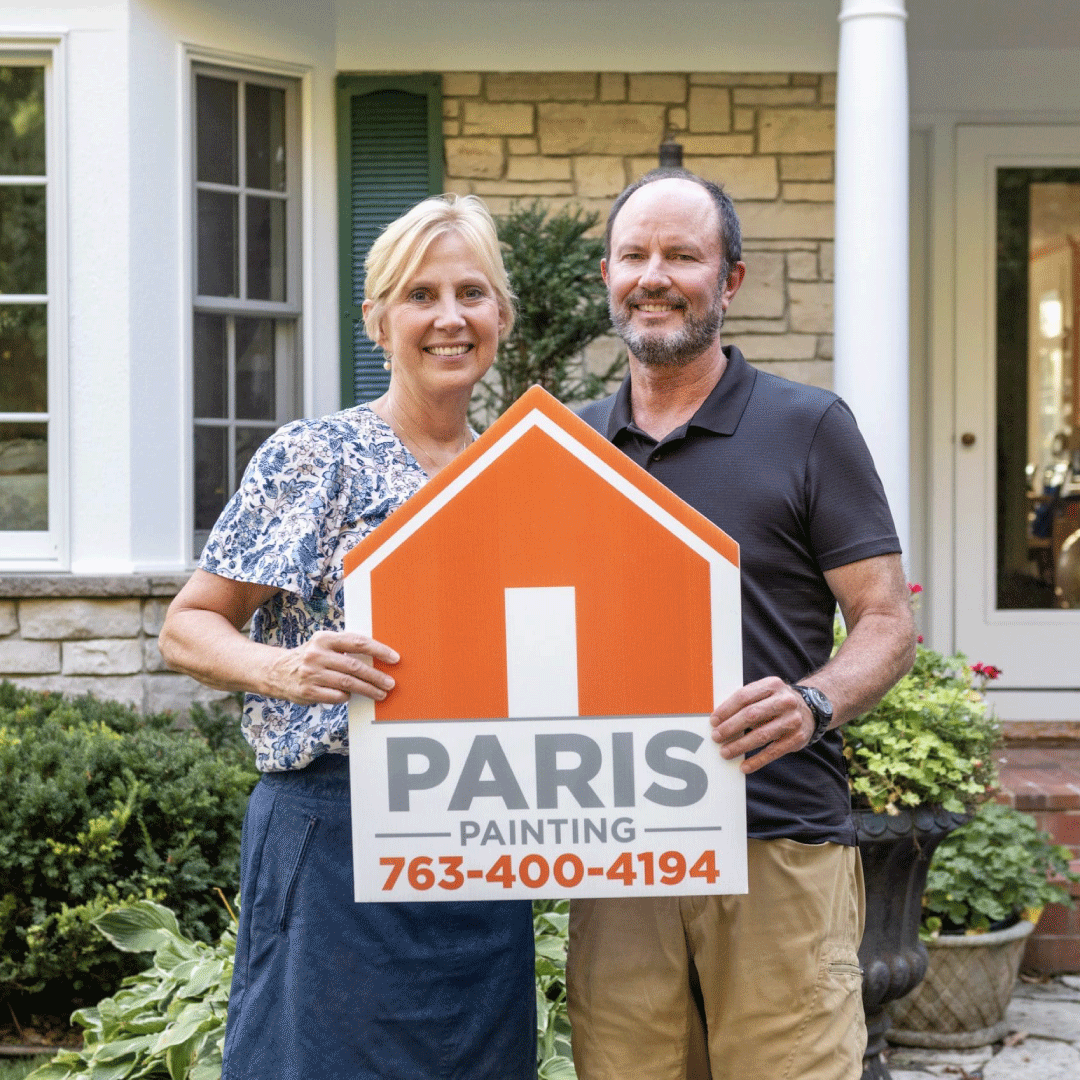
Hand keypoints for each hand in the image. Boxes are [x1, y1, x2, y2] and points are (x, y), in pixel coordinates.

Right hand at [267, 631, 398, 705]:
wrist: (276, 671)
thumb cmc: (310, 657)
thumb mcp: (323, 645)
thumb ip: (345, 647)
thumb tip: (378, 656)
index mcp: (324, 638)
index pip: (357, 642)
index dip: (378, 650)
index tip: (394, 658)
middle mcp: (317, 654)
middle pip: (355, 666)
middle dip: (376, 676)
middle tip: (390, 683)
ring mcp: (311, 673)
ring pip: (348, 683)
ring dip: (368, 690)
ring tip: (381, 694)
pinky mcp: (308, 691)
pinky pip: (336, 696)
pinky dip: (347, 697)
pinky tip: (352, 696)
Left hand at [709, 677, 814, 774]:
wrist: (810, 710)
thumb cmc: (776, 702)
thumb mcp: (765, 693)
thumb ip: (746, 702)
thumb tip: (719, 719)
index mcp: (773, 685)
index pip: (744, 696)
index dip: (726, 710)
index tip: (713, 721)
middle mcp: (785, 701)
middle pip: (751, 715)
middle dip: (730, 727)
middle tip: (716, 737)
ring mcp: (793, 720)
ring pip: (761, 735)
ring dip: (740, 746)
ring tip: (725, 752)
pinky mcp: (797, 739)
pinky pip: (773, 752)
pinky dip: (757, 761)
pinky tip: (744, 766)